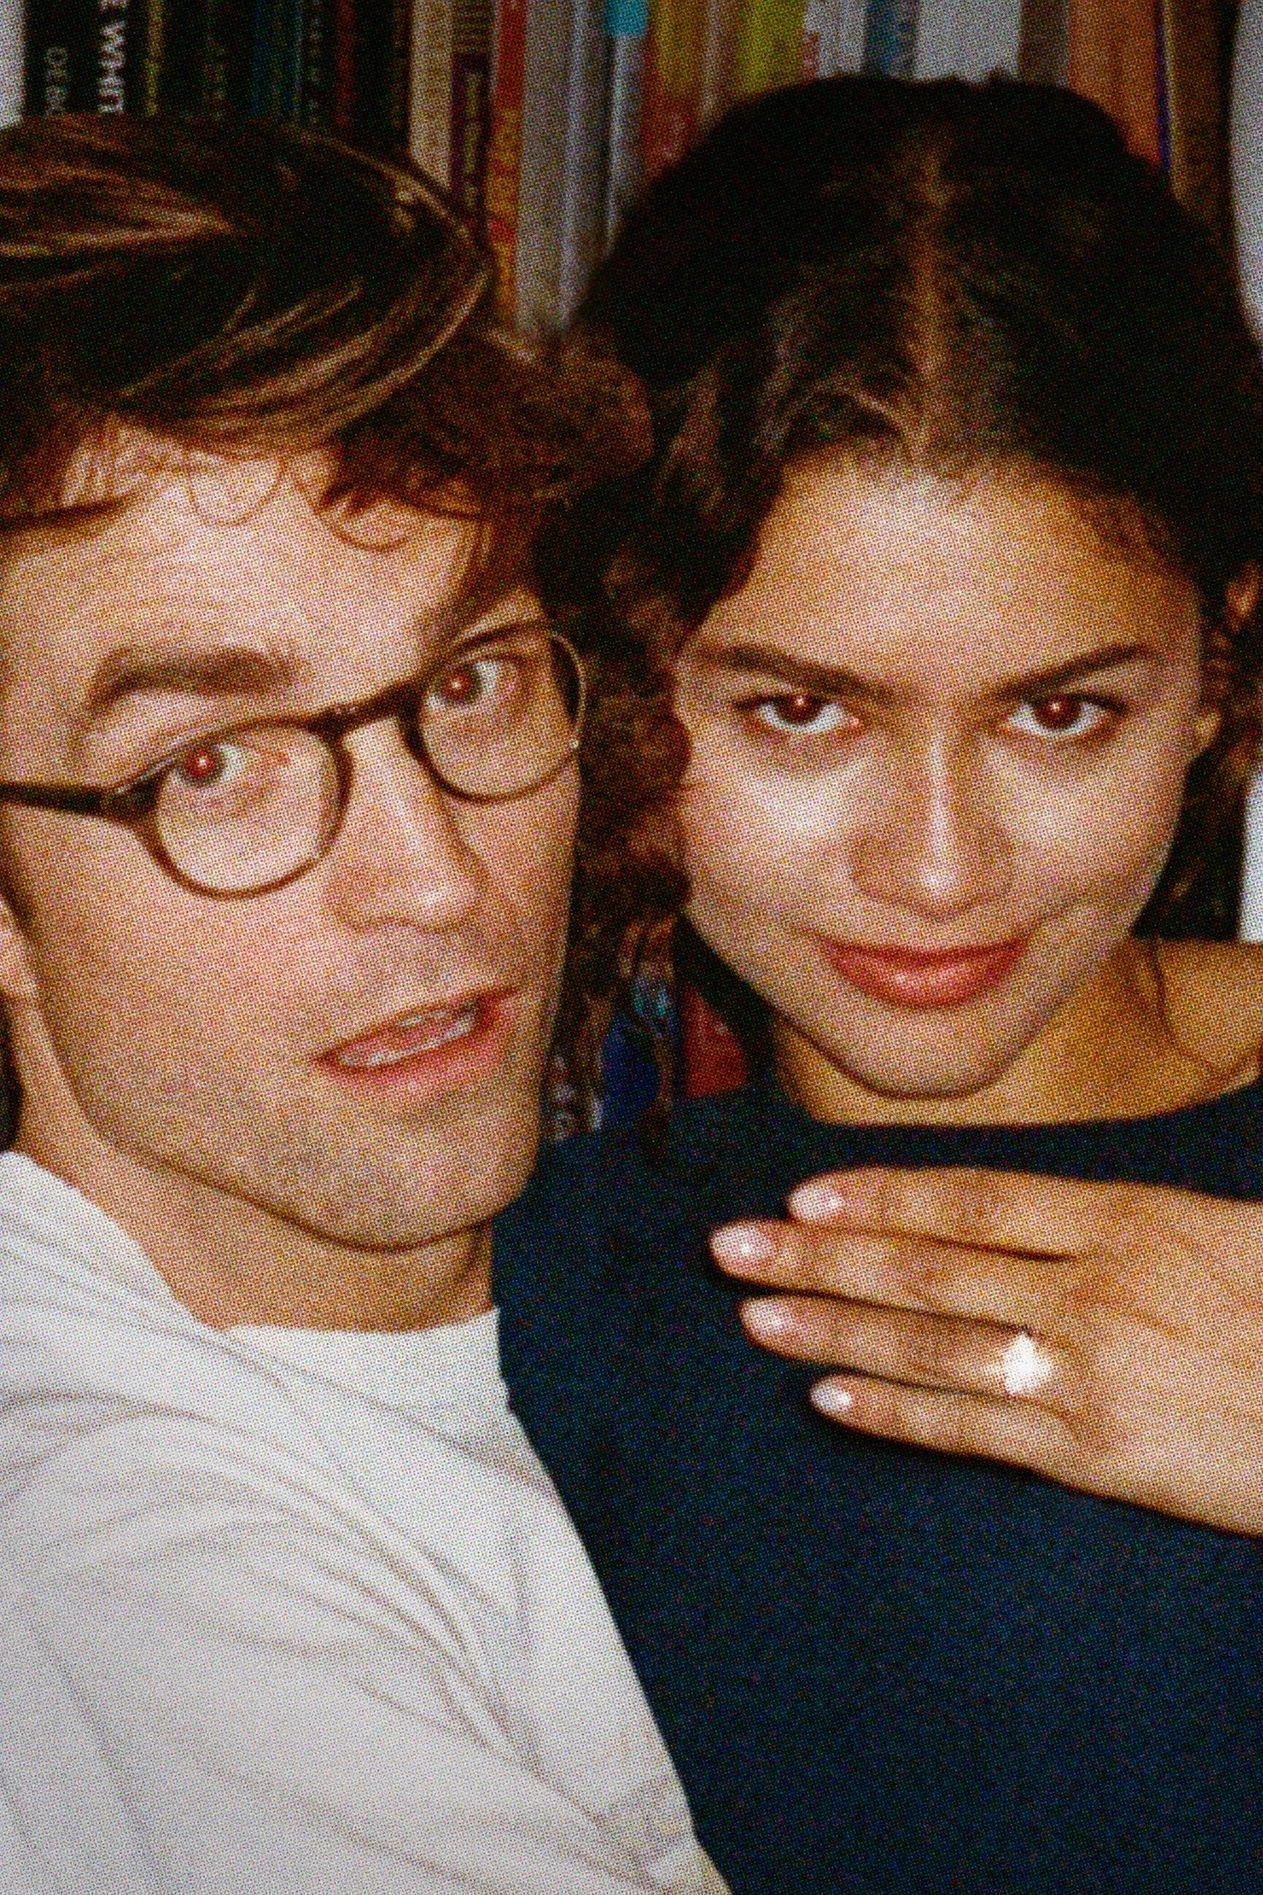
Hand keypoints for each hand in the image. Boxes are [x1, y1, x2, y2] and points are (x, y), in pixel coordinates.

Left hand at [710, 1168, 1262, 1533]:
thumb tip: (1045, 1205)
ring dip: (833, 1329)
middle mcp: (1094, 1286)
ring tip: (753, 1315)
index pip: (974, 1200)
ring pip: (932, 1344)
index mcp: (1132, 1217)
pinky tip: (830, 1400)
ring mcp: (1090, 1371)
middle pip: (927, 1267)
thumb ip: (1132, 1215)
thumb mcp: (1233, 1228)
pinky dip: (898, 1414)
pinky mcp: (1100, 1454)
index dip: (881, 1197)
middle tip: (732, 1246)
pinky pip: (976, 1429)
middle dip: (819, 1257)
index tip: (807, 1193)